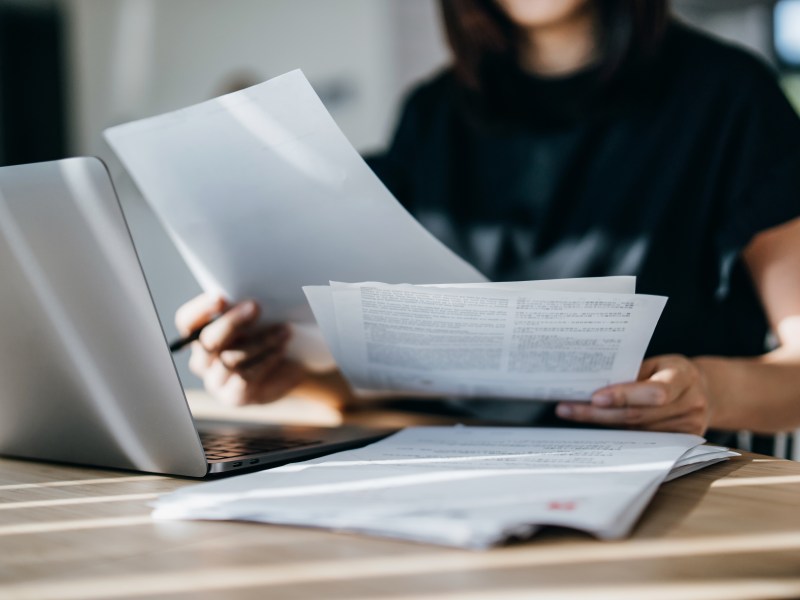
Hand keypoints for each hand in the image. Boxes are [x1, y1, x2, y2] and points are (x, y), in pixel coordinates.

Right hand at [175, 293, 305, 405]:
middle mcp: (202, 360)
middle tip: (256, 307)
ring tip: (284, 329)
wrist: (289, 368)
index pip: (187, 321)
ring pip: (230, 359)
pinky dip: (266, 359)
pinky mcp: (233, 396)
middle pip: (207, 341)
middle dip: (231, 322)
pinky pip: (246, 377)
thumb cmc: (269, 335)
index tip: (222, 297)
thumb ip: (244, 309)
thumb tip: (248, 299)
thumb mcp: (257, 319)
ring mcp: (215, 381)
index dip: (201, 309)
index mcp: (200, 335)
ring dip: (260, 341)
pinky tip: (281, 349)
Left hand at [555, 354, 711, 434]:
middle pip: (638, 415)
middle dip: (599, 414)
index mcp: (684, 377)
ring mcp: (690, 426)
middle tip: (568, 409)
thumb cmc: (672, 372)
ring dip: (603, 425)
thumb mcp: (657, 363)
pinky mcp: (683, 442)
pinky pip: (644, 440)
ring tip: (574, 415)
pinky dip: (618, 434)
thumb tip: (592, 382)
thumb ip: (632, 373)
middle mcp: (691, 404)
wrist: (705, 391)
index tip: (595, 397)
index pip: (654, 391)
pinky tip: (596, 428)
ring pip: (637, 431)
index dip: (624, 396)